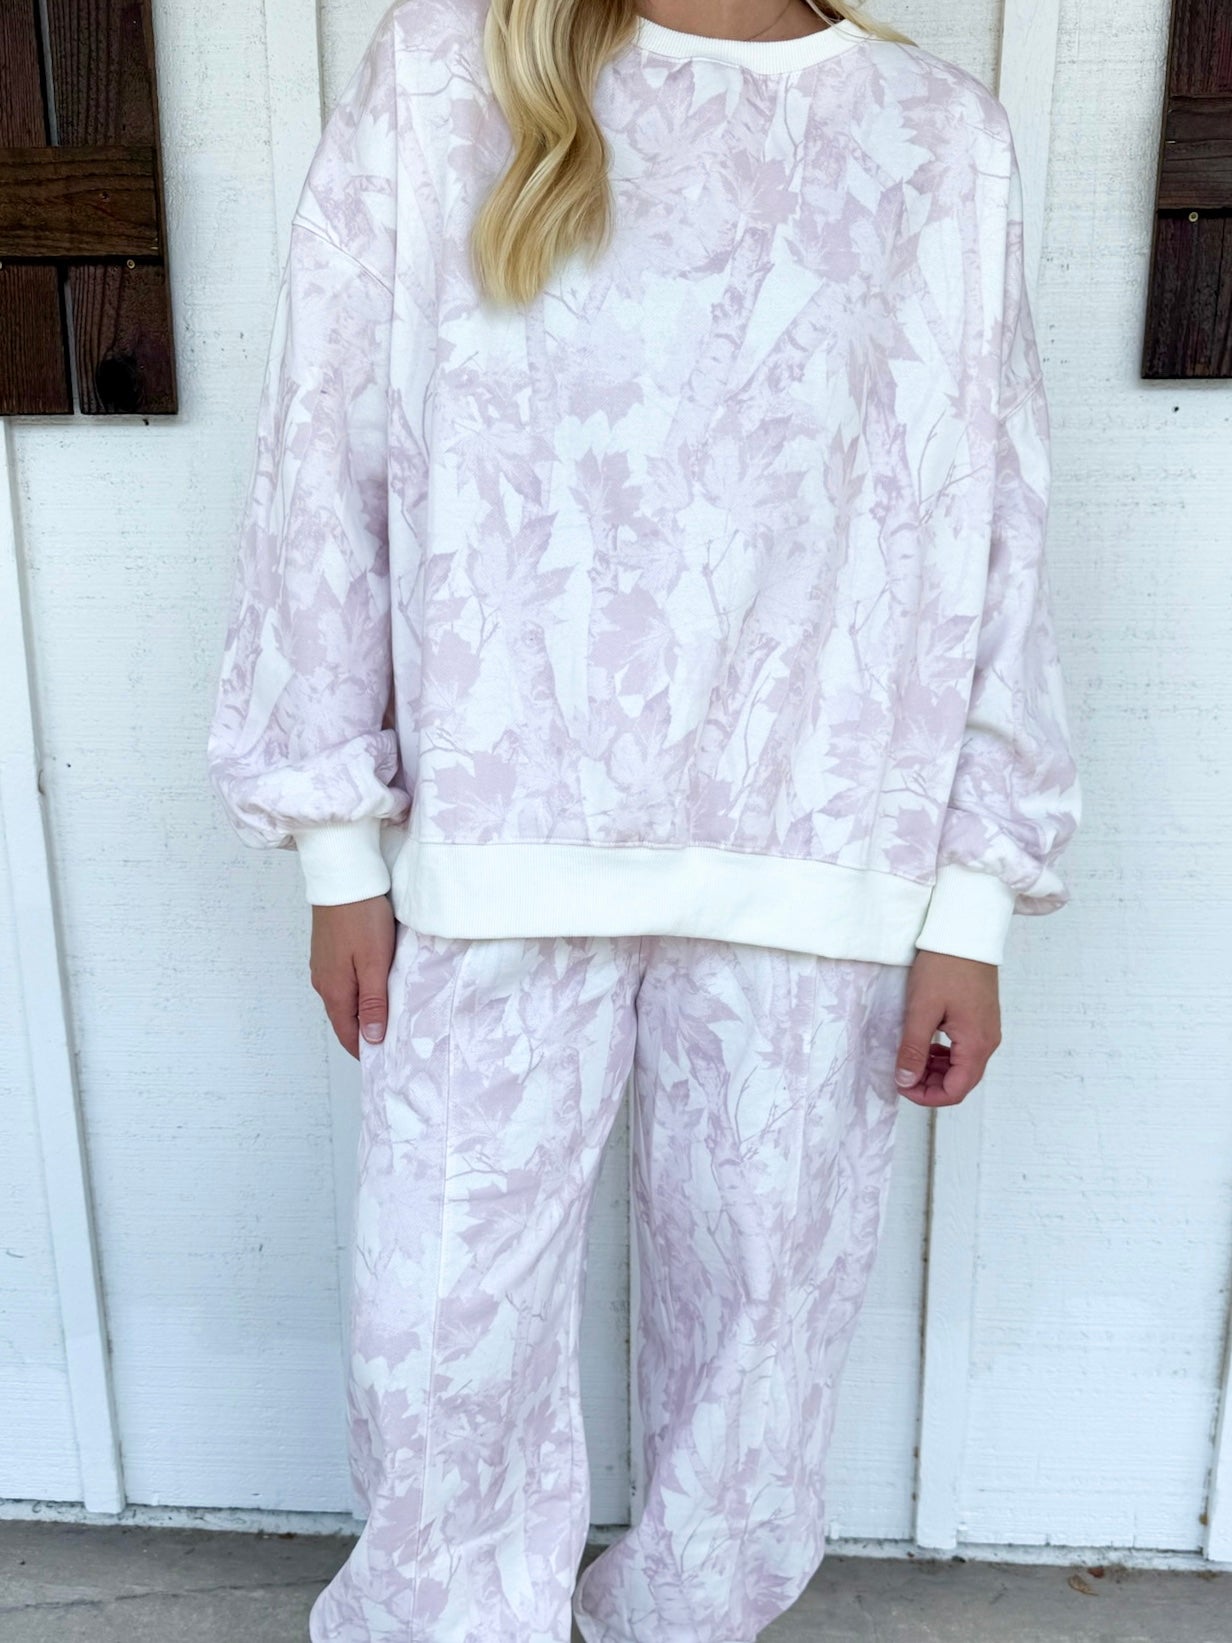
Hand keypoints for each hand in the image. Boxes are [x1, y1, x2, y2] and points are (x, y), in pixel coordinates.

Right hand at [308, 895, 394, 1058]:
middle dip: (367, 1031)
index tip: (388, 1059)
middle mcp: (323, 982)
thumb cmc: (361, 917)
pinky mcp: (328, 952)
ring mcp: (324, 966)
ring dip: (364, 1010)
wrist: (343, 878)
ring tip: (390, 1013)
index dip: (367, 1050)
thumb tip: (371, 1039)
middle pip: (346, 1019)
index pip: (349, 1034)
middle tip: (396, 1038)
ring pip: (345, 999)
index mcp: (334, 991)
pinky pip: (344, 981)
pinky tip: (376, 985)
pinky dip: (360, 990)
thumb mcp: (374, 963)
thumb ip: (372, 1002)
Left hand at [893, 949, 1000, 1106]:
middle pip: (961, 1081)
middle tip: (902, 1074)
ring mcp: (986, 1030)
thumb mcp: (922, 1009)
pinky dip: (944, 1055)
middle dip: (930, 1085)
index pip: (956, 1090)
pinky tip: (926, 1044)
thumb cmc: (944, 967)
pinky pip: (964, 1050)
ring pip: (962, 1067)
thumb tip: (905, 1081)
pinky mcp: (981, 1019)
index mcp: (976, 1044)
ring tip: (911, 1058)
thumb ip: (914, 1049)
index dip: (927, 1096)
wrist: (965, 933)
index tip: (901, 1086)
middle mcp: (987, 1042)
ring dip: (936, 1070)